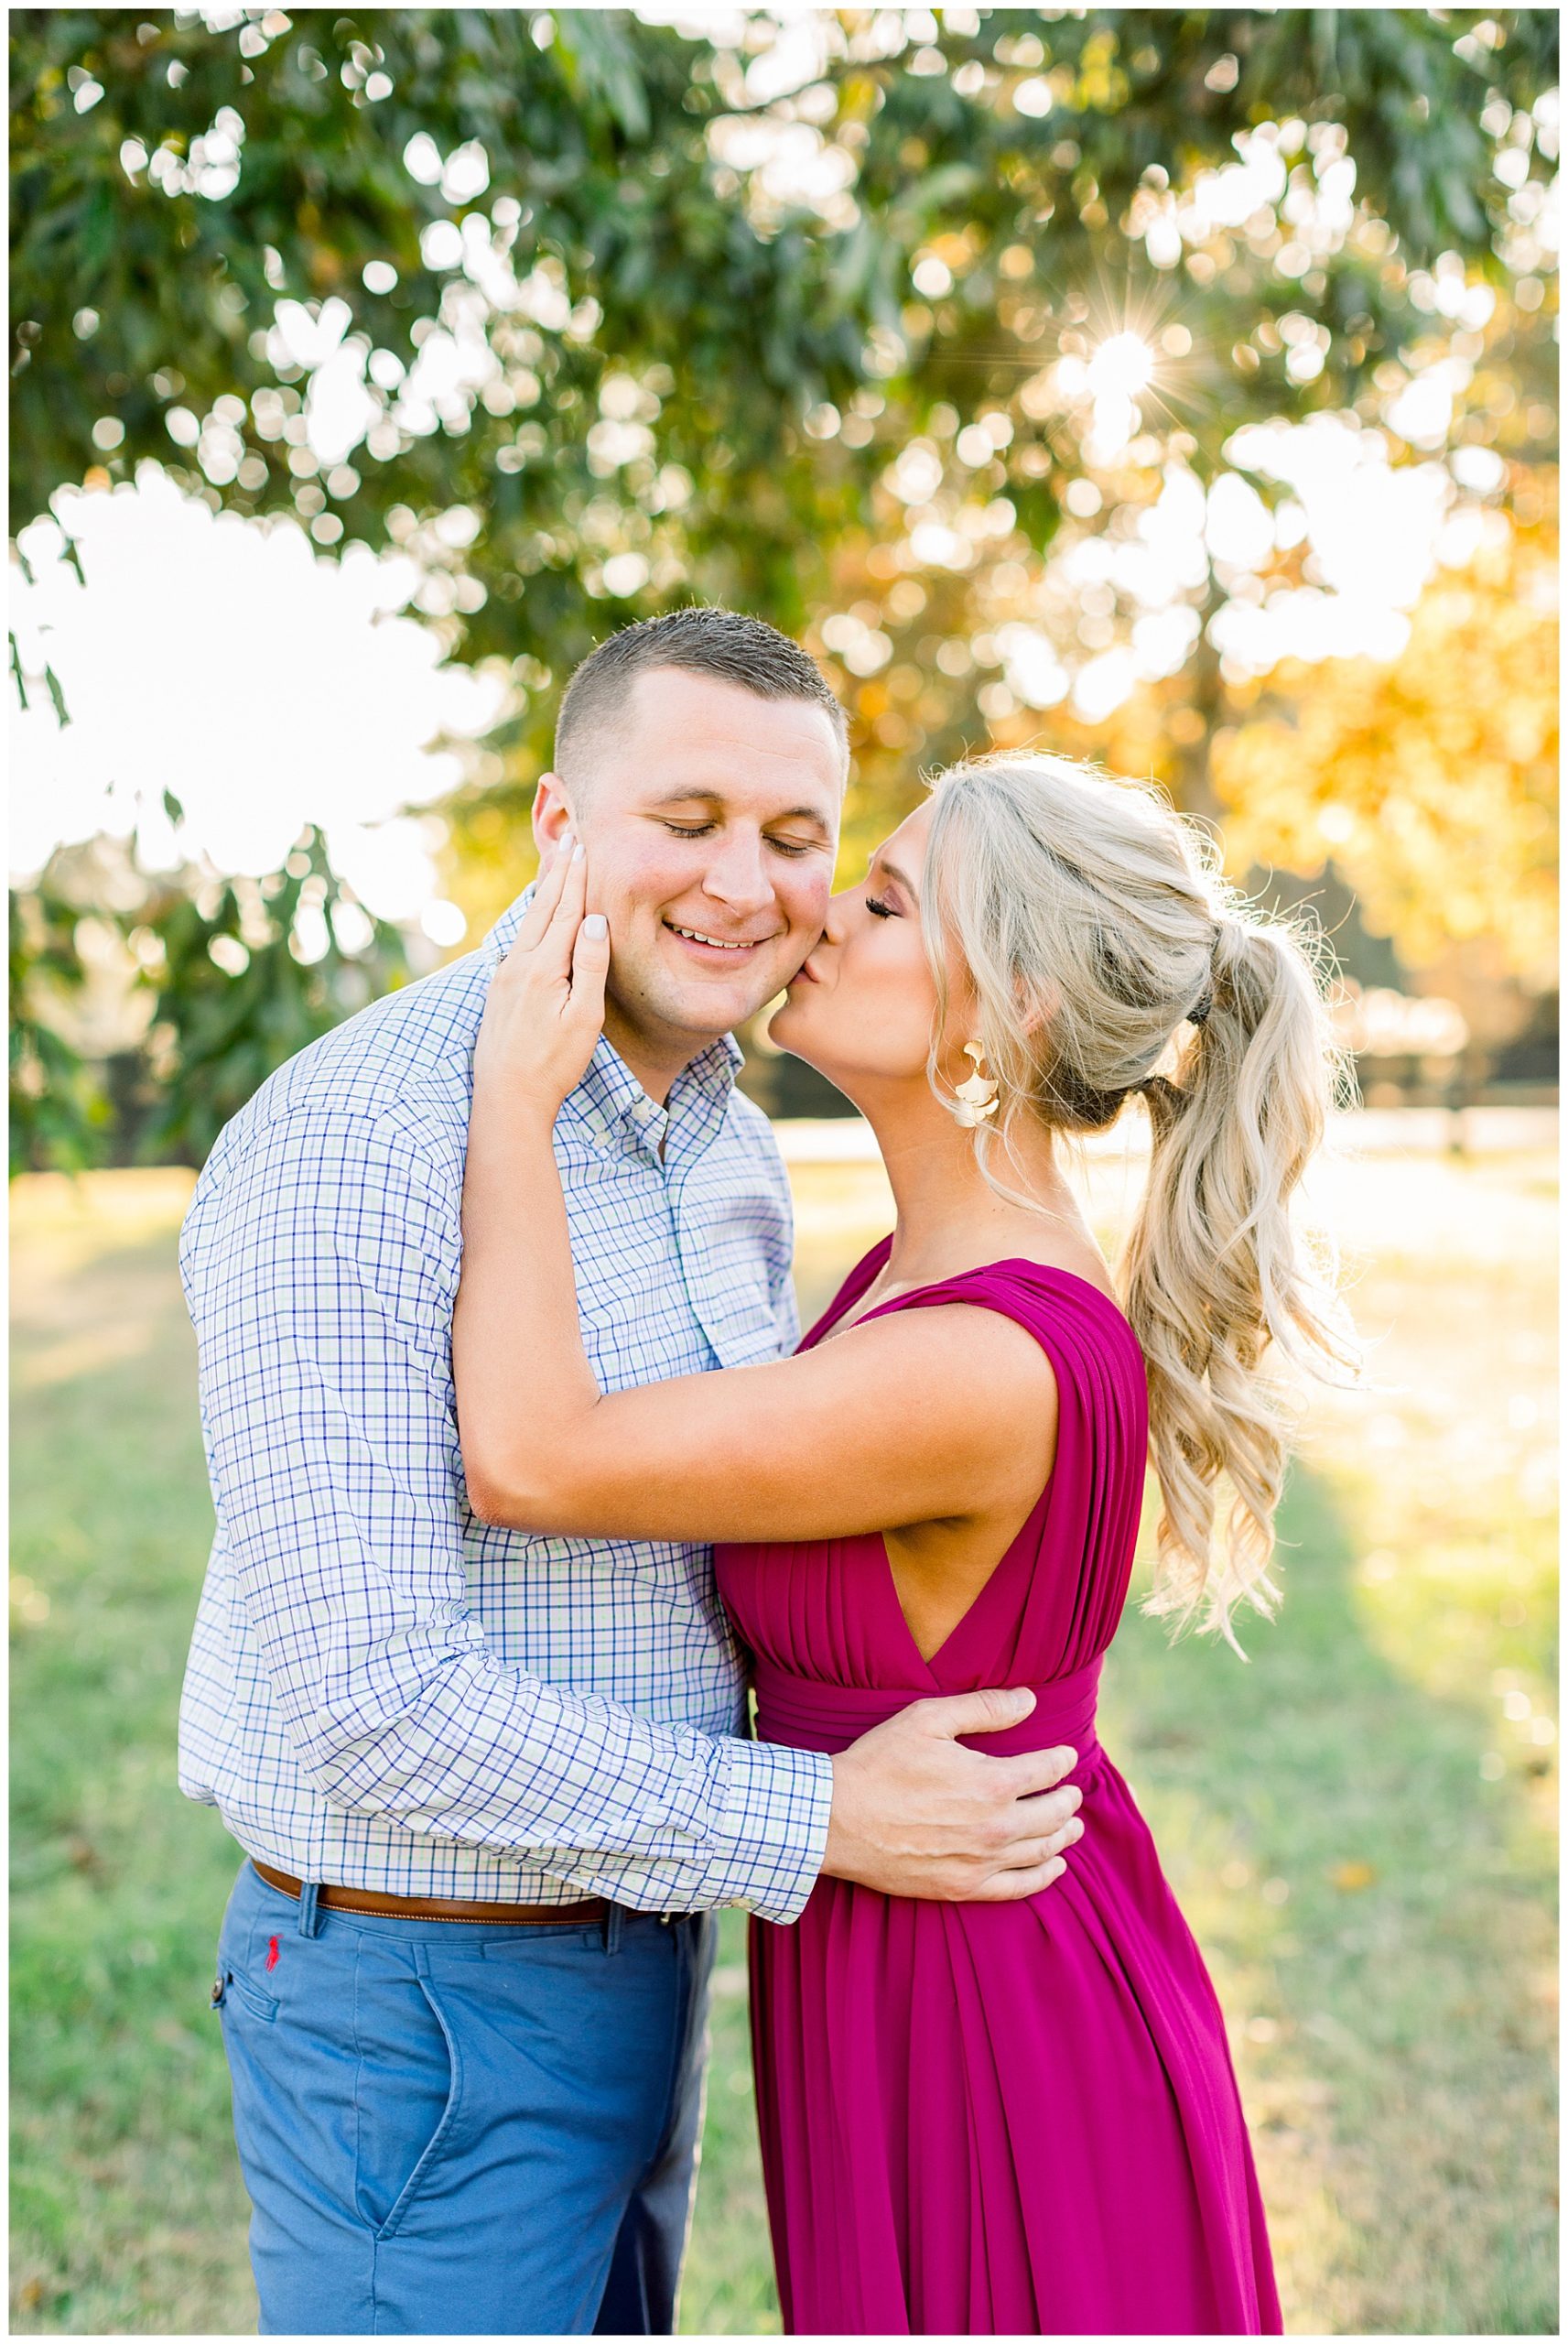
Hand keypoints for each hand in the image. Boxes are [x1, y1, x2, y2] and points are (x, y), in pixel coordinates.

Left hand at [473, 833, 609, 1119]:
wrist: (506, 1097)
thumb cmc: (553, 1063)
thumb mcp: (584, 1018)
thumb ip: (589, 965)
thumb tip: (594, 919)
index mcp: (543, 968)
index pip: (566, 910)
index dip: (577, 877)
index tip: (583, 845)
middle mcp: (519, 964)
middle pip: (544, 907)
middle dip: (559, 871)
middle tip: (569, 837)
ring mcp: (505, 976)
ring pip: (529, 922)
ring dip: (544, 890)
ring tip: (553, 863)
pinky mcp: (499, 989)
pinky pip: (520, 940)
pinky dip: (532, 917)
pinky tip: (535, 914)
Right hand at [821, 1687, 1084, 1900]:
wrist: (838, 1819)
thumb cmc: (880, 1763)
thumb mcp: (927, 1718)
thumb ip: (984, 1708)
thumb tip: (1029, 1700)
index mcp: (992, 1782)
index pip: (1047, 1770)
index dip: (1061, 1760)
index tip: (1066, 1756)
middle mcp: (996, 1826)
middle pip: (1053, 1813)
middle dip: (1068, 1798)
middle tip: (1072, 1791)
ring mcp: (982, 1861)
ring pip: (1042, 1850)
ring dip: (1064, 1835)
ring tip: (1074, 1825)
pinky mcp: (963, 1887)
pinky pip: (1019, 1887)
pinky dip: (1044, 1876)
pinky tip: (1054, 1867)